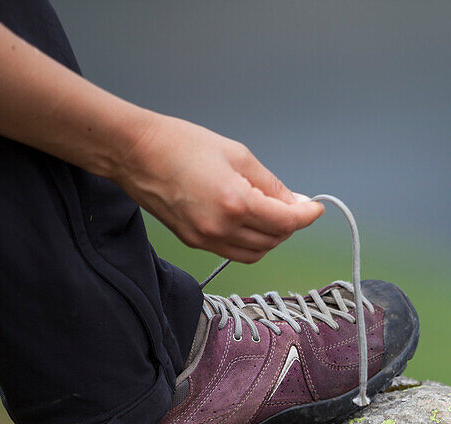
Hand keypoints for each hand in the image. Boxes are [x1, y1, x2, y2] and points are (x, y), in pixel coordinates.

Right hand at [113, 114, 323, 262]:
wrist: (134, 152)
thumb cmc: (180, 144)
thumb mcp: (238, 155)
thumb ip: (271, 184)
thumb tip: (295, 202)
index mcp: (235, 202)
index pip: (287, 221)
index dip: (307, 215)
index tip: (316, 208)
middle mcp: (221, 227)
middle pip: (274, 240)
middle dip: (290, 225)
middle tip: (294, 205)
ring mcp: (206, 238)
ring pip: (256, 252)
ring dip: (272, 237)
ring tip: (272, 214)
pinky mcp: (194, 242)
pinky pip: (234, 252)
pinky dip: (251, 242)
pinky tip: (251, 222)